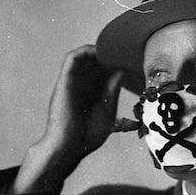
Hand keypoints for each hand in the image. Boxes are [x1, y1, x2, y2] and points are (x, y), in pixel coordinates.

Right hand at [11, 46, 123, 193]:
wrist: (70, 147)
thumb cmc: (87, 136)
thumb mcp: (108, 111)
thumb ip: (112, 91)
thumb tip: (121, 71)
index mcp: (92, 93)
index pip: (103, 71)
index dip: (115, 62)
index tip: (130, 57)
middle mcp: (82, 85)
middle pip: (93, 61)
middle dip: (108, 53)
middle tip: (124, 49)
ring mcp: (73, 82)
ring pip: (82, 56)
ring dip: (96, 49)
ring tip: (112, 47)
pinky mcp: (65, 80)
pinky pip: (72, 58)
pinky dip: (85, 51)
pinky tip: (99, 51)